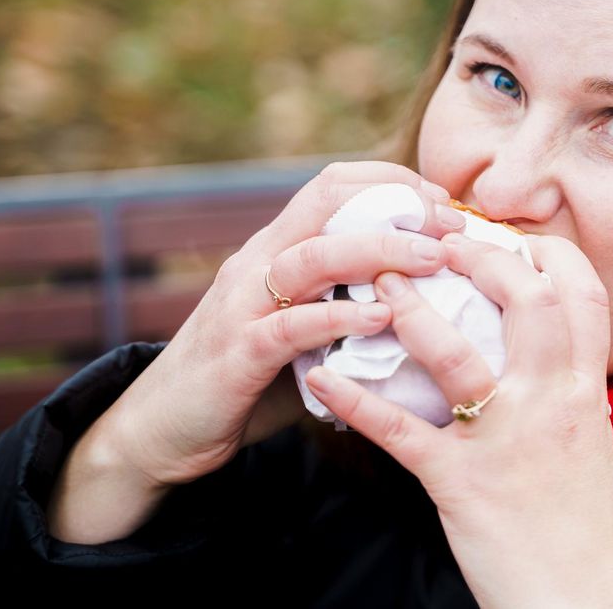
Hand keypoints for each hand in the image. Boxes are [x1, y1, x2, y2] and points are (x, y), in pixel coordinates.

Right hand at [95, 161, 465, 487]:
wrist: (159, 431)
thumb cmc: (244, 379)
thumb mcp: (298, 328)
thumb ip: (342, 305)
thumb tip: (418, 301)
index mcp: (275, 250)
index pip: (333, 186)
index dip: (393, 182)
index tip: (443, 203)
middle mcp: (257, 263)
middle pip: (328, 205)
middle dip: (398, 206)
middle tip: (453, 227)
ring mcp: (243, 305)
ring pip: (313, 256)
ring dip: (379, 251)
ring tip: (433, 260)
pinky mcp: (236, 353)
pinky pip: (291, 325)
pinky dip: (339, 316)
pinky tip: (381, 316)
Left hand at [305, 233, 612, 608]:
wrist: (582, 599)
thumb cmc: (580, 516)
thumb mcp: (585, 434)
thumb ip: (562, 381)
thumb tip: (534, 337)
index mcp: (586, 387)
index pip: (584, 293)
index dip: (548, 252)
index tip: (509, 234)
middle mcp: (552, 401)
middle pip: (528, 301)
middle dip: (482, 258)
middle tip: (438, 244)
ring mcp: (505, 439)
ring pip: (458, 356)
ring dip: (411, 312)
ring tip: (377, 282)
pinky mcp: (462, 482)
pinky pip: (401, 433)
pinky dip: (358, 401)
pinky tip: (322, 377)